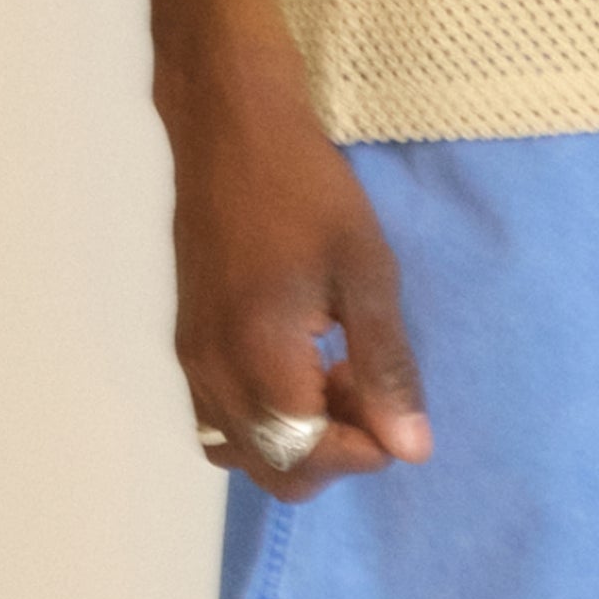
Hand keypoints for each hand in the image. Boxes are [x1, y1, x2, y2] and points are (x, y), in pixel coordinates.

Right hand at [163, 56, 430, 499]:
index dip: (364, 449)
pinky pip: (223, 421)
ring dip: (299, 439)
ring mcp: (192, 363)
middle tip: (367, 388)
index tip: (391, 399)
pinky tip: (300, 366)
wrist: (228, 126)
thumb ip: (386, 368)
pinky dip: (266, 420)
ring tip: (334, 377)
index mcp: (258, 357)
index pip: (308, 458)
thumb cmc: (306, 189)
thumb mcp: (367, 273)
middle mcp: (213, 375)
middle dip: (335, 452)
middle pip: (275, 471)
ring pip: (244, 454)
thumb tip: (410, 449)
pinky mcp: (188, 347)